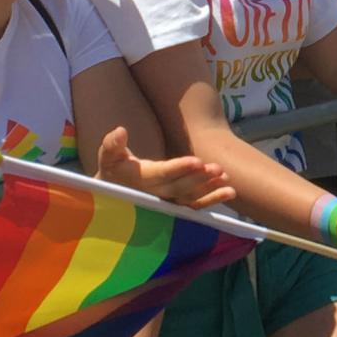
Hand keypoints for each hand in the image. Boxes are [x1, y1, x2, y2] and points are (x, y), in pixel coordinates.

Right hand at [92, 126, 232, 212]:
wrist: (114, 192)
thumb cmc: (113, 168)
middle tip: (217, 168)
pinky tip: (229, 191)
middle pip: (179, 188)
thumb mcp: (108, 155)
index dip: (178, 168)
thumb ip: (112, 144)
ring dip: (209, 190)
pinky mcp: (175, 206)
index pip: (161, 174)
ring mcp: (166, 202)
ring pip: (190, 199)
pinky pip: (194, 206)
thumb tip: (120, 131)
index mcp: (139, 180)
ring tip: (226, 178)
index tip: (197, 161)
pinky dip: (212, 200)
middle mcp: (154, 194)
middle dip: (199, 179)